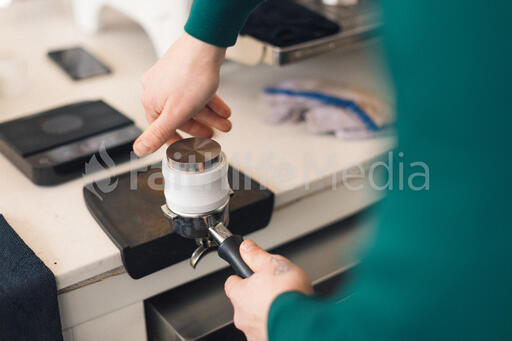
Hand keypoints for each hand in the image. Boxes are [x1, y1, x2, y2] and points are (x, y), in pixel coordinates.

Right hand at [134, 33, 231, 156]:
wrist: (206, 44)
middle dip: (201, 127)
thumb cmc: (191, 74)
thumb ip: (158, 133)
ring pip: (191, 105)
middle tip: (215, 134)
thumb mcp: (176, 113)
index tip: (191, 148)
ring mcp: (170, 80)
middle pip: (180, 117)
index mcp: (151, 101)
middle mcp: (157, 90)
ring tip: (224, 123)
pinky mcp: (182, 72)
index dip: (180, 141)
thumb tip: (139, 149)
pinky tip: (222, 110)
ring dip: (209, 116)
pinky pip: (195, 93)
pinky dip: (209, 102)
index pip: (163, 130)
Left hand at [224, 240, 312, 340]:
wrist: (303, 323)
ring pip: (255, 319)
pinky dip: (275, 324)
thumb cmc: (287, 294)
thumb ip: (256, 255)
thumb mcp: (273, 263)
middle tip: (273, 289)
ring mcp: (253, 332)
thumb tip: (246, 247)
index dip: (241, 276)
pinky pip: (267, 331)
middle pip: (244, 302)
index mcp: (240, 295)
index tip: (249, 273)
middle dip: (256, 296)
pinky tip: (287, 317)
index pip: (231, 283)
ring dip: (266, 312)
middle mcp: (242, 316)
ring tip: (283, 304)